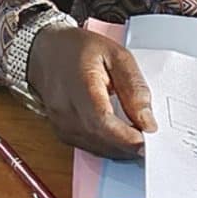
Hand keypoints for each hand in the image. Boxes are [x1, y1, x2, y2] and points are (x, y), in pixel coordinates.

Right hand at [26, 26, 156, 158]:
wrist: (45, 51)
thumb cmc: (79, 49)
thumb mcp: (116, 55)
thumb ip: (134, 86)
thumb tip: (148, 122)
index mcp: (79, 85)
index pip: (103, 122)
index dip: (128, 136)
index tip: (151, 137)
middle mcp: (65, 110)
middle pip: (102, 140)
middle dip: (130, 144)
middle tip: (151, 138)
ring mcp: (61, 124)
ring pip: (97, 148)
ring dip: (121, 148)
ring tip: (137, 134)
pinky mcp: (63, 132)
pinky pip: (90, 147)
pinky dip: (108, 146)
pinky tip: (119, 135)